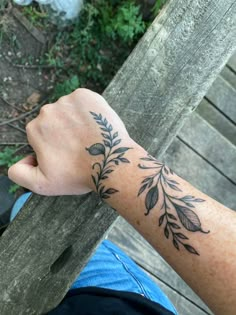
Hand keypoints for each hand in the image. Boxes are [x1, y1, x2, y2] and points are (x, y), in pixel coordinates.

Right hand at [8, 89, 131, 195]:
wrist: (111, 162)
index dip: (54, 146)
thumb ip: (19, 174)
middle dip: (64, 132)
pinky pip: (83, 101)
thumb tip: (18, 162)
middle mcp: (48, 111)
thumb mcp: (43, 184)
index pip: (42, 134)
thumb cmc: (79, 174)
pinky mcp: (87, 96)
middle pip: (54, 121)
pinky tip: (95, 125)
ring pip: (69, 111)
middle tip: (80, 147)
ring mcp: (68, 101)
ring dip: (76, 121)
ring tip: (90, 138)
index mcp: (35, 129)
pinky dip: (88, 111)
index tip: (67, 154)